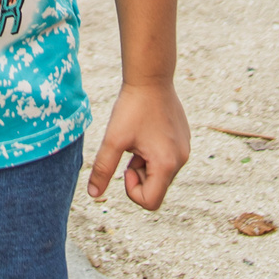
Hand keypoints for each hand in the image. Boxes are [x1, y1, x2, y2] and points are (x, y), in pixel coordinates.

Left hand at [89, 79, 189, 210]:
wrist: (151, 77)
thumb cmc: (132, 107)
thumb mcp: (113, 139)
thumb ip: (103, 169)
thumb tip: (94, 195)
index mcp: (166, 164)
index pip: (150, 202)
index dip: (132, 191)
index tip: (125, 167)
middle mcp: (181, 160)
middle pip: (157, 188)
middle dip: (138, 175)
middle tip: (129, 150)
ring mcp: (184, 149)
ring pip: (161, 174)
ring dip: (145, 164)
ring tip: (137, 140)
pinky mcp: (184, 139)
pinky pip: (168, 159)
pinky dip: (153, 154)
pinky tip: (146, 132)